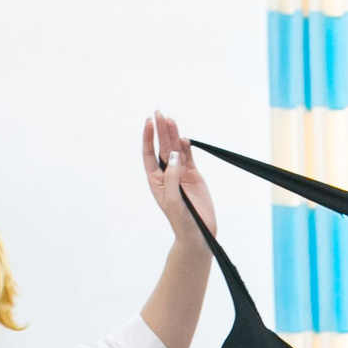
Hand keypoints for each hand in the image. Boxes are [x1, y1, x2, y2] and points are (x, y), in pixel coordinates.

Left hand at [143, 112, 215, 240]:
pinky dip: (187, 148)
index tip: (149, 123)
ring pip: (177, 150)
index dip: (148, 138)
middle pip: (163, 148)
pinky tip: (184, 138)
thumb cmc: (182, 221)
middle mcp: (167, 174)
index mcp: (156, 179)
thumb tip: (175, 156)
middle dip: (161, 131)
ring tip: (171, 119)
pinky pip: (190, 158)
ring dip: (174, 135)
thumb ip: (172, 177)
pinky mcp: (194, 176)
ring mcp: (181, 174)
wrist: (199, 233)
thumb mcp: (173, 200)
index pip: (149, 153)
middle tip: (159, 114)